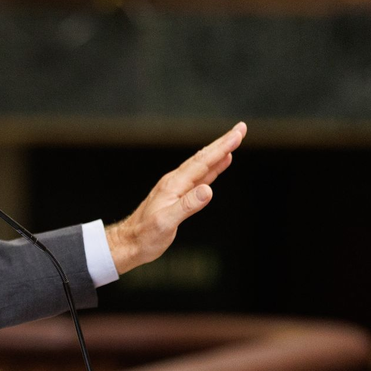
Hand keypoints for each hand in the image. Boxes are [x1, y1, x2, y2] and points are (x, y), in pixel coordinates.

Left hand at [105, 122, 245, 273]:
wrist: (129, 243)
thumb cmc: (145, 235)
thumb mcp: (166, 222)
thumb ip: (187, 206)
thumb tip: (208, 190)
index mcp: (173, 184)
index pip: (202, 162)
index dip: (222, 148)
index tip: (237, 135)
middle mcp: (175, 181)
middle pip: (203, 158)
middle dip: (223, 142)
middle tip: (241, 128)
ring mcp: (177, 187)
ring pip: (203, 165)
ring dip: (219, 152)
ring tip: (234, 140)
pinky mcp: (178, 195)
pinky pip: (200, 177)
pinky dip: (213, 168)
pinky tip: (220, 163)